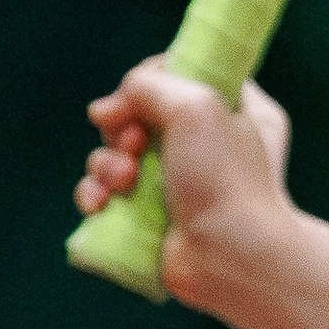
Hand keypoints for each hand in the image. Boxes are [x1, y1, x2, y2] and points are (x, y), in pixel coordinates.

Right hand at [76, 59, 295, 308]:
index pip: (176, 72)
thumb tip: (104, 112)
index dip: (148, 82)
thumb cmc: (223, 179)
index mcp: (232, 107)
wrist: (231, 256)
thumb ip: (149, 86)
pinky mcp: (149, 215)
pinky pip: (106, 194)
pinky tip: (99, 204)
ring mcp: (175, 180)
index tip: (135, 98)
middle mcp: (204, 140)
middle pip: (138, 114)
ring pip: (115, 154)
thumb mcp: (195, 105)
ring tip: (123, 181)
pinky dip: (95, 194)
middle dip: (122, 128)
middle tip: (134, 146)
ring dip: (106, 163)